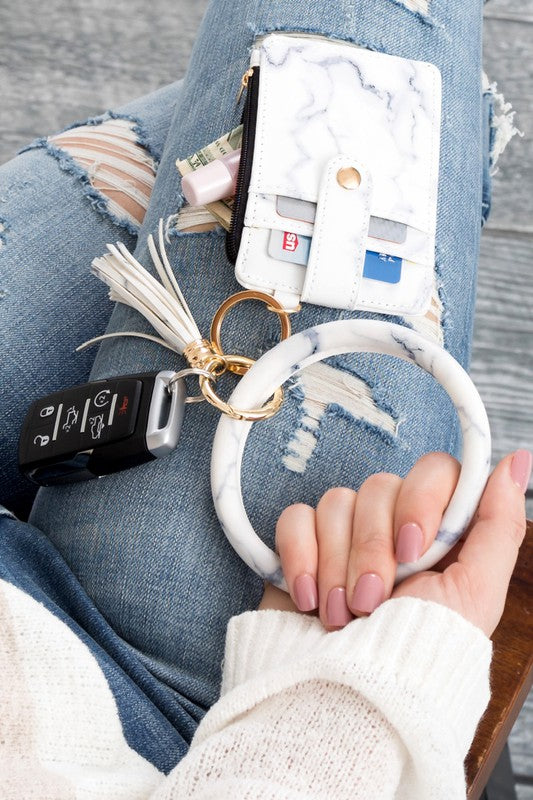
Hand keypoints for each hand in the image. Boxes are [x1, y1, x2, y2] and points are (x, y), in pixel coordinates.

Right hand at [259, 450, 530, 636]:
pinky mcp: (303, 546)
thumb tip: (518, 460)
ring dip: (337, 564)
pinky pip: (295, 517)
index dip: (421, 499)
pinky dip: (300, 557)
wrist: (344, 696)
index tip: (414, 550)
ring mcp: (344, 534)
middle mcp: (392, 526)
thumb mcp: (474, 597)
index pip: (435, 470)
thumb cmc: (415, 656)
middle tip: (372, 600)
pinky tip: (307, 598)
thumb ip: (498, 527)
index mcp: (439, 531)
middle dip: (372, 548)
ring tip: (339, 615)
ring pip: (337, 501)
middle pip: (380, 485)